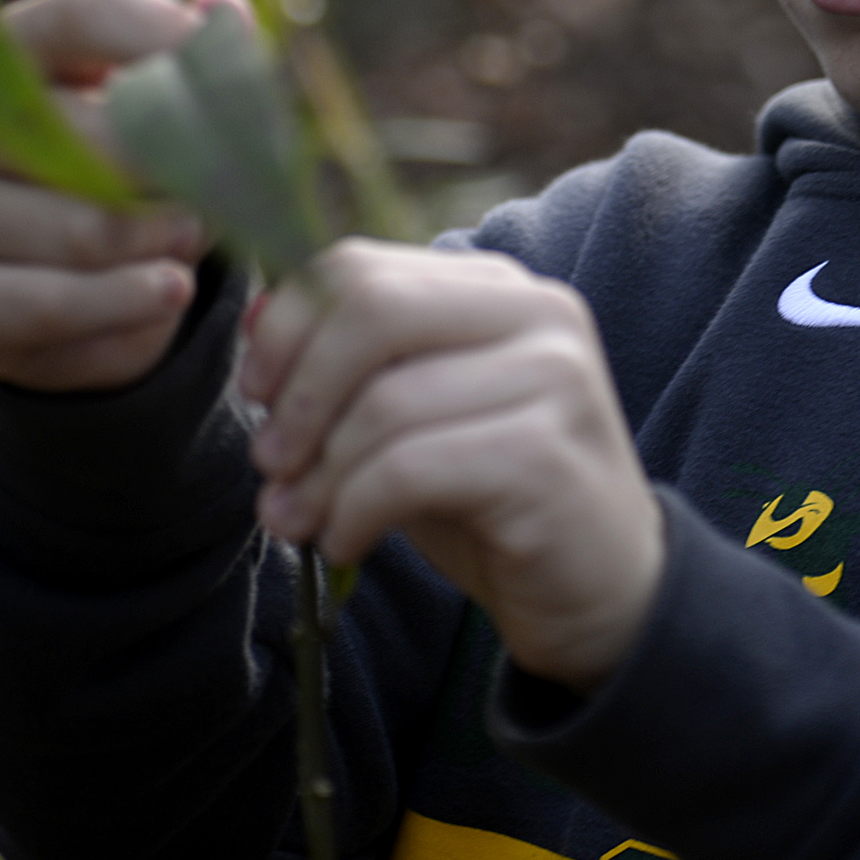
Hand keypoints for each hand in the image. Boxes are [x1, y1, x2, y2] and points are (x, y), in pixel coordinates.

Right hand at [0, 0, 238, 390]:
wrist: (76, 289)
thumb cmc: (130, 172)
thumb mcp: (168, 109)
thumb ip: (200, 60)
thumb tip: (225, 12)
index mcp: (18, 49)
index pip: (85, 14)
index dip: (158, 34)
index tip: (213, 58)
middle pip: (85, 131)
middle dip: (171, 167)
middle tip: (223, 186)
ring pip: (82, 230)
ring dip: (159, 241)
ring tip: (193, 237)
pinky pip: (53, 303)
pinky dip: (126, 305)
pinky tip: (167, 292)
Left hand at [241, 240, 665, 692]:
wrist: (603, 592)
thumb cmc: (495, 501)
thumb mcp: (412, 420)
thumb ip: (347, 363)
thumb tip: (256, 313)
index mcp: (498, 289)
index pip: (360, 266)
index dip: (287, 328)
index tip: (257, 394)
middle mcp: (538, 314)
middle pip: (369, 310)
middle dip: (298, 393)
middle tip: (270, 462)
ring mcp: (553, 380)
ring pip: (384, 402)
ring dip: (319, 474)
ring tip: (299, 520)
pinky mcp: (548, 457)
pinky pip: (410, 469)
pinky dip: (355, 511)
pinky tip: (347, 542)